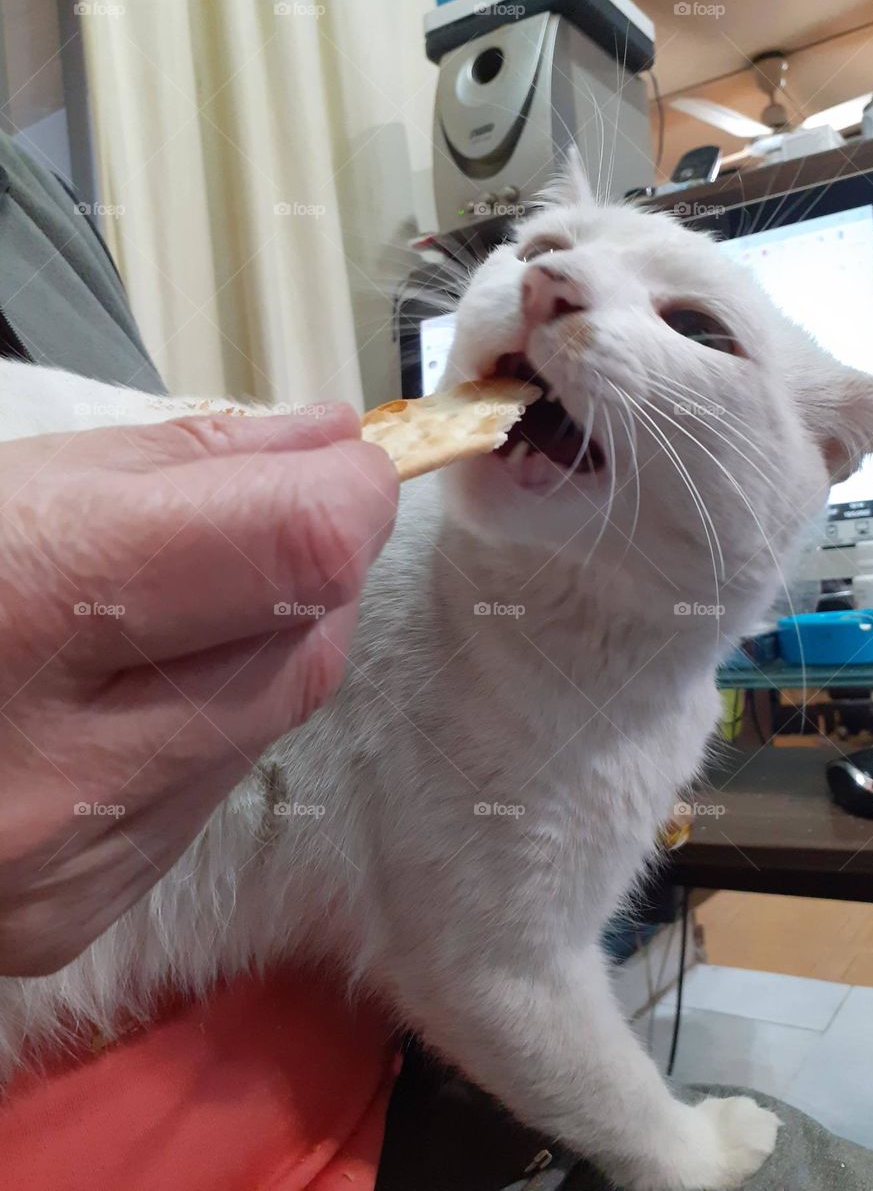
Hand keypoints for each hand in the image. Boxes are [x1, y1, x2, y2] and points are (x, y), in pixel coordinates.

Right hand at [0, 406, 397, 974]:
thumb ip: (177, 461)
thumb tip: (323, 445)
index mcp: (19, 602)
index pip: (294, 549)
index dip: (345, 494)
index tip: (336, 466)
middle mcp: (50, 765)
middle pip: (303, 650)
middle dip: (307, 576)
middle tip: (246, 530)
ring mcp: (61, 864)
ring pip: (265, 726)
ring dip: (252, 652)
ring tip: (151, 617)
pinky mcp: (65, 921)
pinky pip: (201, 797)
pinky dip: (197, 731)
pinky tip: (115, 702)